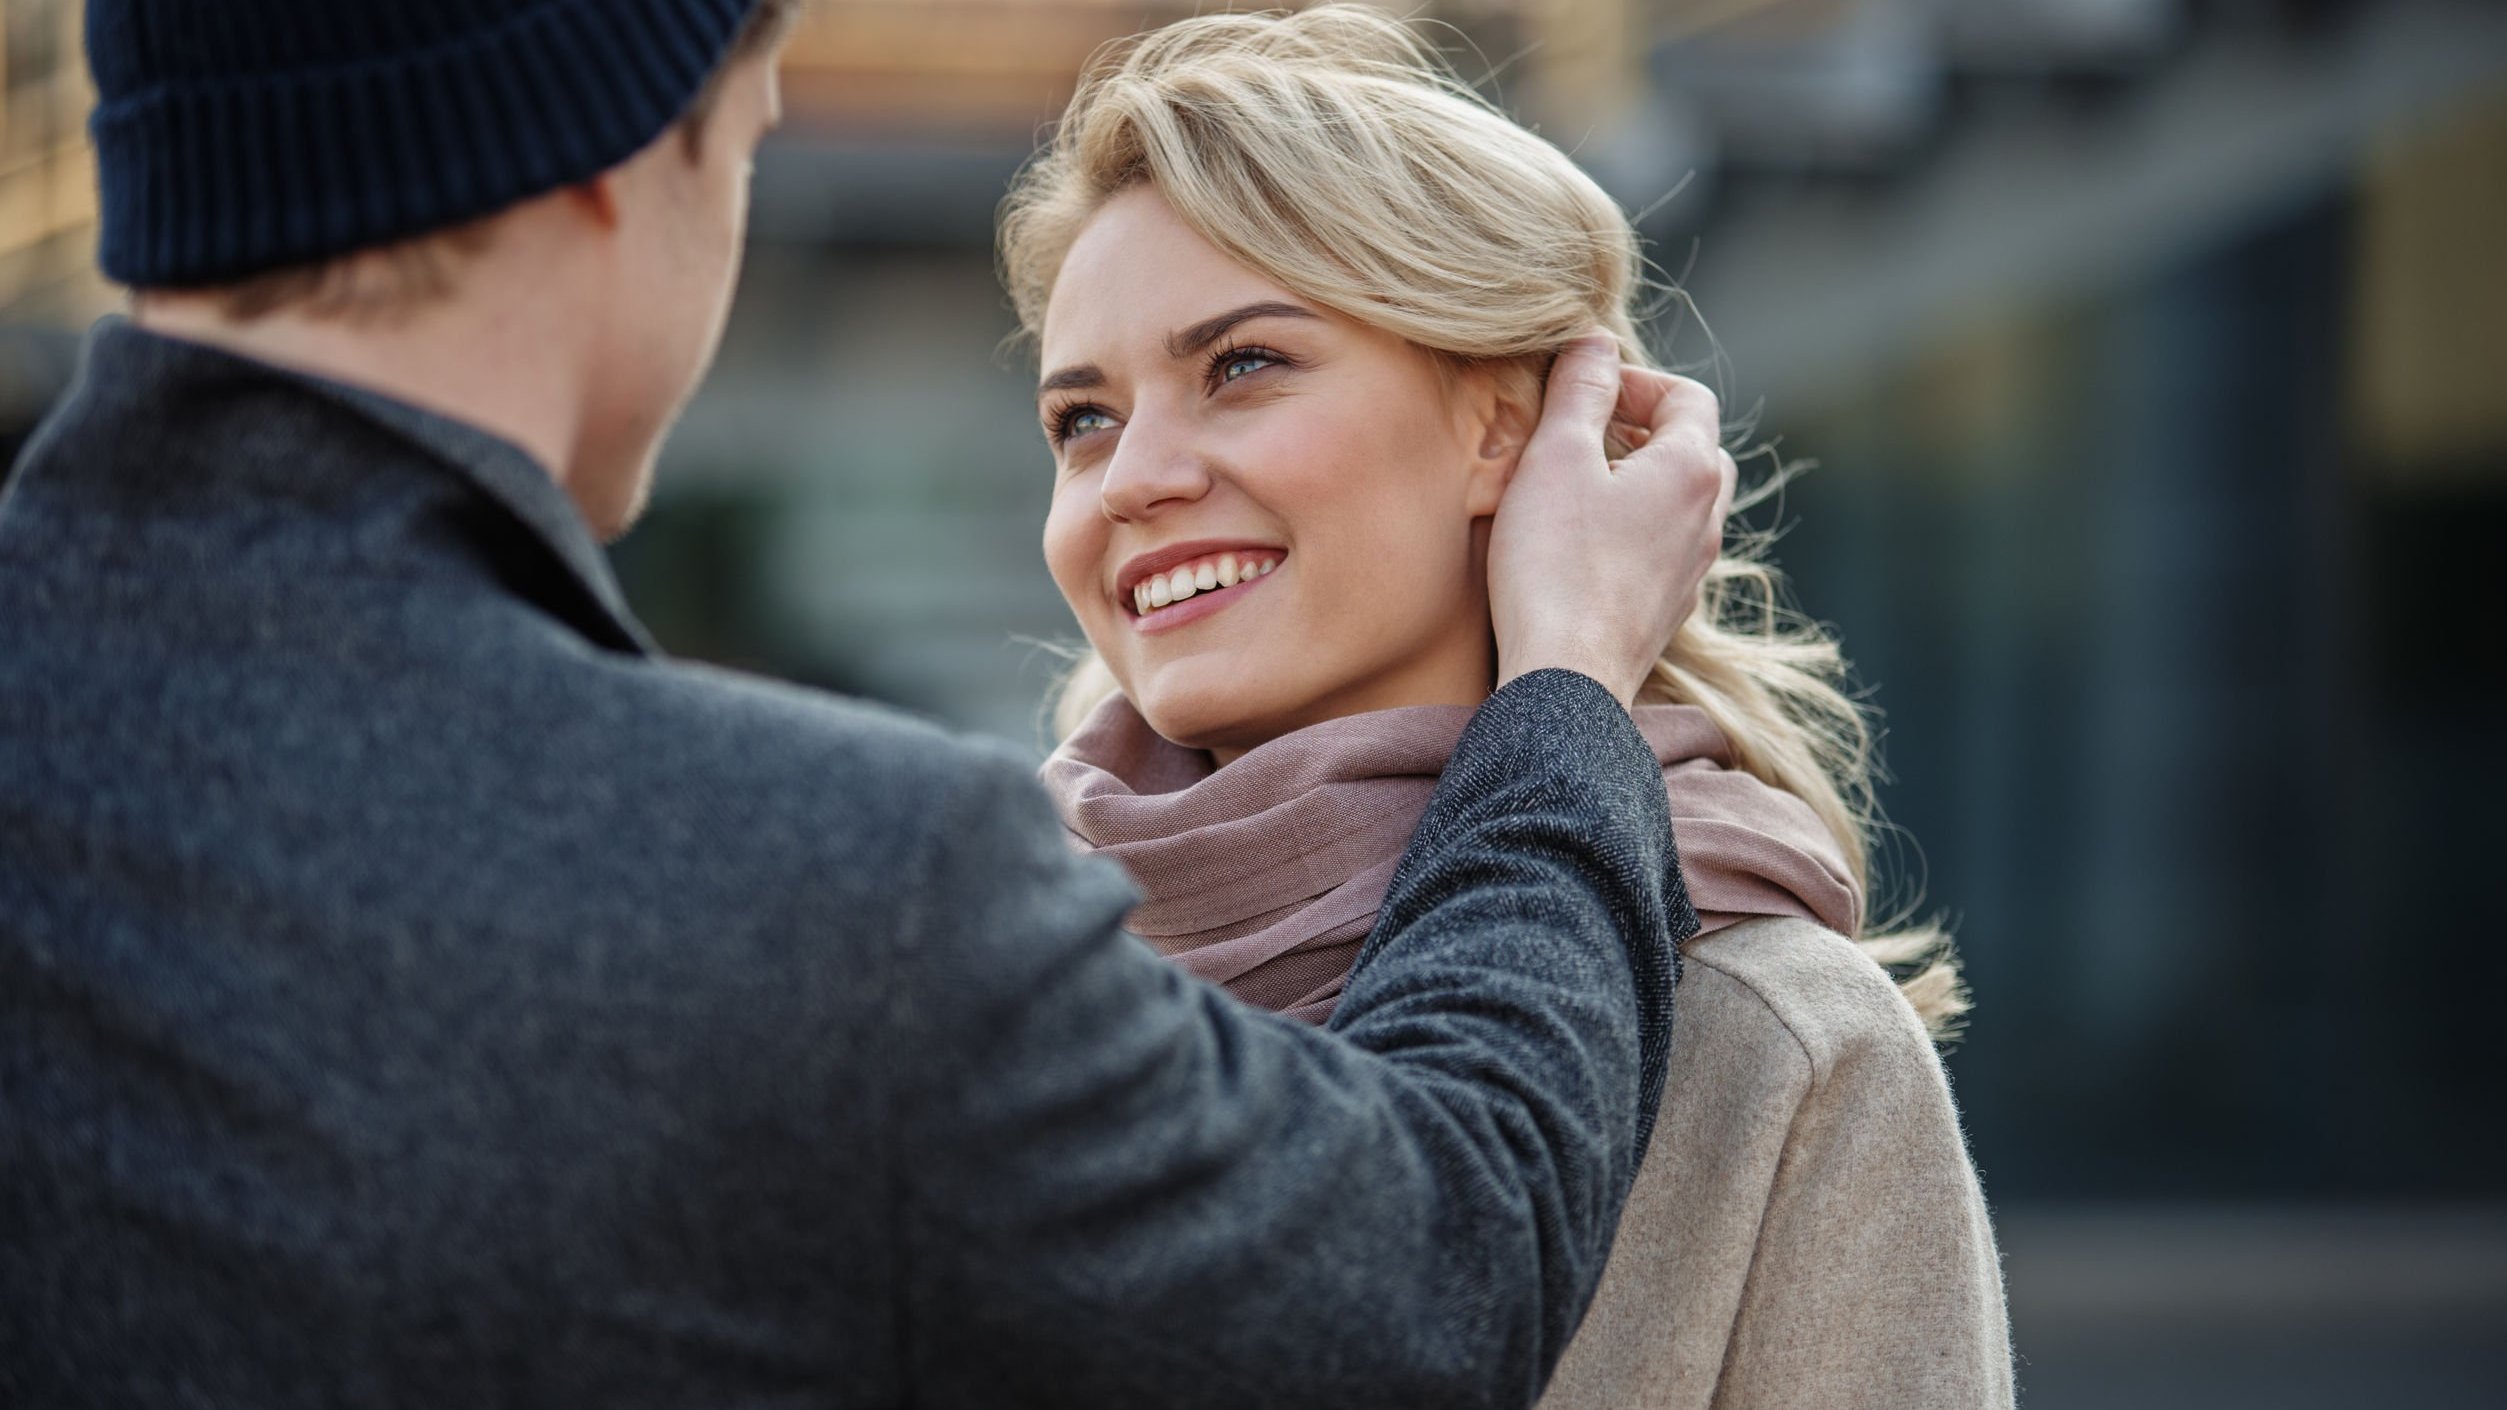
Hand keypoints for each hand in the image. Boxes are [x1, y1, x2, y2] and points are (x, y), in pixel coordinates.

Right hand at [1487, 333, 1737, 706]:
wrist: (1566, 682)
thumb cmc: (1555, 566)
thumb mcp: (1555, 457)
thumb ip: (1580, 390)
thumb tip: (1595, 342)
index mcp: (1691, 470)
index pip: (1688, 396)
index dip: (1635, 381)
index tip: (1582, 391)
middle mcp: (1706, 519)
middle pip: (1694, 449)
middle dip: (1642, 431)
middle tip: (1584, 436)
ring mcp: (1691, 571)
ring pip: (1680, 503)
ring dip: (1636, 483)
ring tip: (1578, 490)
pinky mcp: (1666, 612)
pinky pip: (1662, 550)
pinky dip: (1632, 530)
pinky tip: (1580, 548)